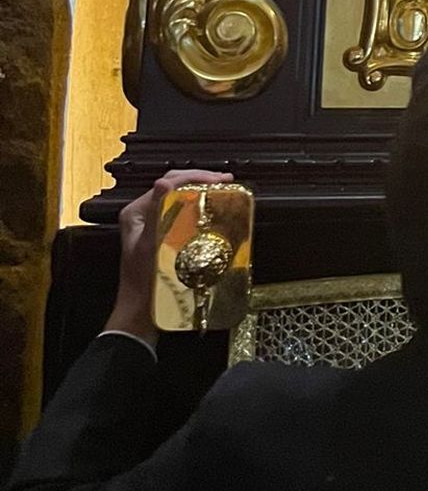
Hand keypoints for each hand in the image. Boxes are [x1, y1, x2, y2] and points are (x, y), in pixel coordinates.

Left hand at [106, 170, 233, 344]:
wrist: (141, 313)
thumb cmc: (144, 283)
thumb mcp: (150, 246)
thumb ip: (156, 213)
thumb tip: (166, 182)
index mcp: (136, 212)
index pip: (168, 182)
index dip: (196, 176)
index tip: (220, 179)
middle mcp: (143, 213)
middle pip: (175, 186)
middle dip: (201, 181)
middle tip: (228, 182)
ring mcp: (152, 223)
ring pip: (180, 197)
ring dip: (202, 192)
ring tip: (224, 190)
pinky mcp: (162, 235)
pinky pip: (182, 212)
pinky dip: (199, 207)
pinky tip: (214, 209)